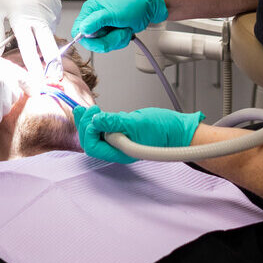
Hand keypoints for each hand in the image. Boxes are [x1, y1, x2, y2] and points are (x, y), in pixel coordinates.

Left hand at [0, 0, 61, 79]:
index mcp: (20, 17)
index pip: (29, 47)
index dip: (34, 66)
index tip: (38, 79)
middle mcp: (38, 12)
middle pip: (48, 43)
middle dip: (52, 62)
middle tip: (54, 76)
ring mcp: (49, 5)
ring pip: (50, 31)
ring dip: (43, 36)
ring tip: (30, 26)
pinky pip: (54, 19)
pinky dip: (46, 23)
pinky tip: (36, 15)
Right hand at [71, 0, 167, 52]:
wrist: (150, 6)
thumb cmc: (134, 4)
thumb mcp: (113, 13)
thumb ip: (96, 21)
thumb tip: (82, 29)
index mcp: (90, 11)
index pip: (77, 31)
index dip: (87, 39)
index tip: (100, 38)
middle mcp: (95, 19)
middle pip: (92, 41)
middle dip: (108, 39)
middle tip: (118, 29)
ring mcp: (104, 27)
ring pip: (104, 44)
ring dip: (117, 39)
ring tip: (124, 27)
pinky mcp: (112, 33)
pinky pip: (112, 44)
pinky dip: (121, 40)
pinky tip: (126, 30)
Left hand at [74, 105, 202, 162]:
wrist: (177, 130)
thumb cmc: (163, 130)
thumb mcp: (137, 123)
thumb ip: (116, 122)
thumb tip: (96, 120)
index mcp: (120, 152)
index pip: (93, 146)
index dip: (88, 132)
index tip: (94, 117)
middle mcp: (117, 149)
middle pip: (91, 141)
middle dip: (85, 125)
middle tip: (86, 110)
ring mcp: (119, 141)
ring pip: (96, 135)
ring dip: (89, 122)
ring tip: (88, 109)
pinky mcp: (123, 133)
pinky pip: (104, 129)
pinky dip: (97, 120)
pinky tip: (96, 112)